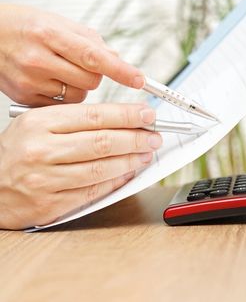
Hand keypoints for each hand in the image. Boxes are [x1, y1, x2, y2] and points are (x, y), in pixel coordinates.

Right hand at [0, 4, 143, 105]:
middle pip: (91, 80)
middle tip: (84, 65)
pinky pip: (63, 105)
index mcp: (49, 34)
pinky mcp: (25, 98)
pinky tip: (52, 82)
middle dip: (96, 76)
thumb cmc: (22, 26)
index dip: (120, 69)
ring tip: (63, 71)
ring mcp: (30, 81)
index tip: (139, 79)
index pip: (93, 56)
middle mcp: (38, 59)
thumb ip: (90, 40)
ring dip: (81, 87)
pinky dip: (66, 96)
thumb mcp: (57, 22)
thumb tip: (116, 57)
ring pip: (79, 96)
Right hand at [0, 103, 161, 229]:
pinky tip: (128, 173)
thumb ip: (77, 120)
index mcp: (40, 123)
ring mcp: (46, 180)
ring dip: (131, 161)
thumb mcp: (39, 124)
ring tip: (146, 153)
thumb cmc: (18, 152)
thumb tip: (120, 120)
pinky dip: (116, 181)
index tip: (147, 115)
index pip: (95, 116)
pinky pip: (93, 192)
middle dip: (136, 138)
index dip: (127, 115)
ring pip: (101, 168)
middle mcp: (42, 151)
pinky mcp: (51, 204)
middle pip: (102, 142)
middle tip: (154, 136)